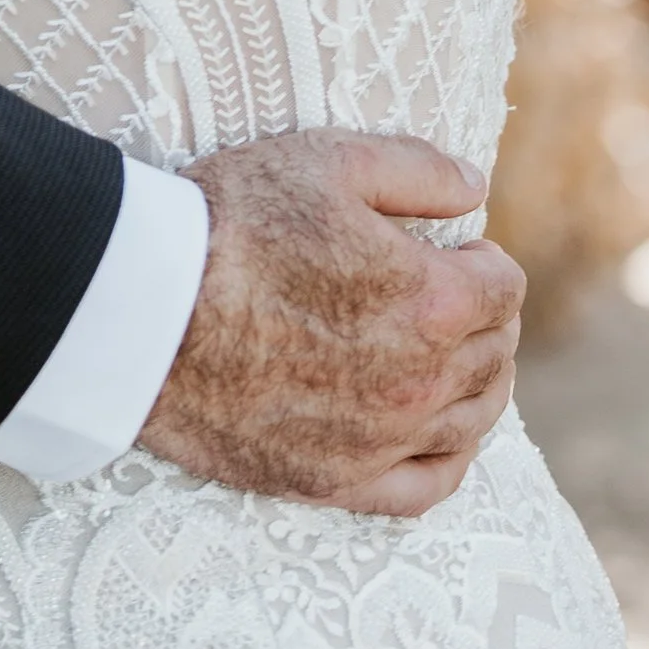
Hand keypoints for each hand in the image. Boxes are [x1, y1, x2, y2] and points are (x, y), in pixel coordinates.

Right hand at [139, 132, 524, 514]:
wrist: (143, 306)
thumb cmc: (232, 222)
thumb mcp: (327, 161)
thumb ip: (417, 170)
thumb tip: (475, 186)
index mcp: (433, 302)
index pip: (505, 289)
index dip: (487, 259)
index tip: (461, 248)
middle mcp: (422, 382)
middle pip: (493, 355)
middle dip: (484, 318)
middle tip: (453, 294)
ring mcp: (380, 440)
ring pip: (471, 422)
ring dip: (478, 384)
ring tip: (454, 356)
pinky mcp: (334, 481)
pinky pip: (425, 487)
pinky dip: (448, 460)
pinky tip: (441, 436)